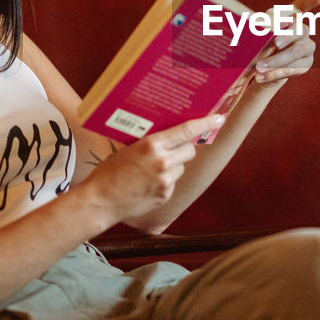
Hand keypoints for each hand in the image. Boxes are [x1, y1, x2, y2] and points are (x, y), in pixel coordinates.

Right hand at [81, 114, 219, 224]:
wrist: (100, 201)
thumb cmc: (109, 172)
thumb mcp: (129, 148)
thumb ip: (151, 142)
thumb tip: (169, 134)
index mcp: (152, 145)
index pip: (186, 131)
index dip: (205, 123)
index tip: (219, 117)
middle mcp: (162, 162)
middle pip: (189, 150)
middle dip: (184, 148)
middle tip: (171, 149)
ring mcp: (165, 180)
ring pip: (181, 167)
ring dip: (173, 166)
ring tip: (151, 169)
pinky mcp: (165, 195)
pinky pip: (173, 182)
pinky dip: (165, 181)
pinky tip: (147, 183)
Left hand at [254, 0, 319, 86]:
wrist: (266, 64)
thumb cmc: (260, 42)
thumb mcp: (255, 33)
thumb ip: (256, 28)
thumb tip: (246, 27)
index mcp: (292, 18)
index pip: (302, 6)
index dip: (311, 0)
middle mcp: (303, 30)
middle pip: (299, 31)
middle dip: (287, 37)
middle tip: (275, 43)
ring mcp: (307, 48)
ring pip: (296, 53)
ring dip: (276, 61)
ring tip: (259, 67)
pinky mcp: (305, 64)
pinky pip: (291, 69)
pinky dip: (274, 74)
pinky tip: (260, 77)